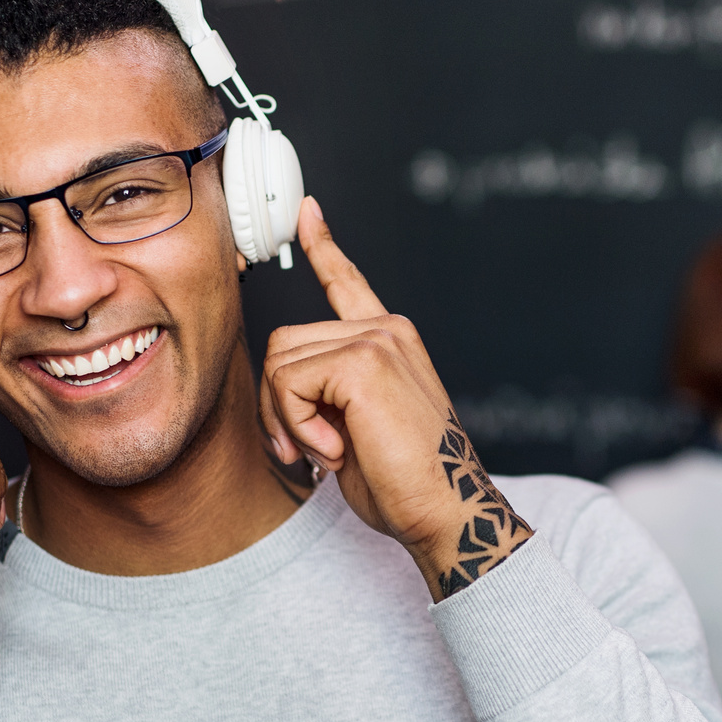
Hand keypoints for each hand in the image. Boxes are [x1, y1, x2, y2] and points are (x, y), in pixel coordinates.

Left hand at [261, 198, 531, 599]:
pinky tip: (335, 450)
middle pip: (283, 344)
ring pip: (280, 364)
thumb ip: (325, 393)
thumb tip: (282, 387)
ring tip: (330, 452)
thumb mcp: (355, 427)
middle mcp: (385, 329)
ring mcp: (376, 340)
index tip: (307, 213)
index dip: (323, 247)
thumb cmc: (403, 482)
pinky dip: (298, 425)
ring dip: (288, 420)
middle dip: (278, 405)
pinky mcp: (362, 361)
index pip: (348, 282)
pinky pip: (289, 384)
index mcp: (388, 340)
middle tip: (308, 450)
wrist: (443, 508)